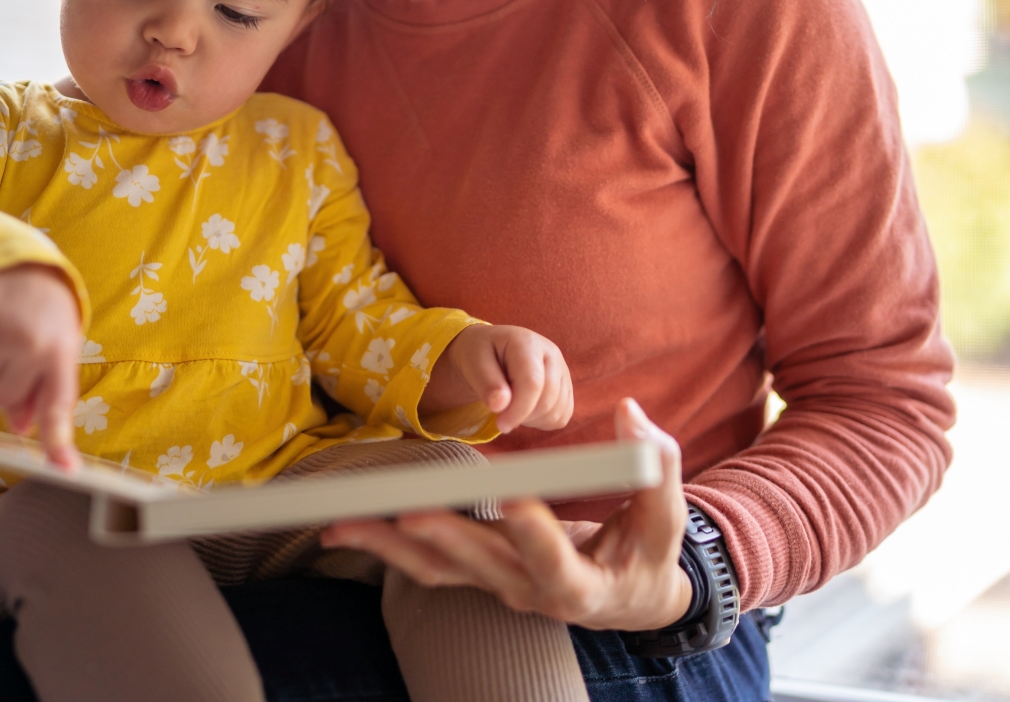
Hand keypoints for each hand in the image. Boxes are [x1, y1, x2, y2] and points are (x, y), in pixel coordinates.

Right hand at [0, 263, 82, 468]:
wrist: (13, 259)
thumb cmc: (41, 308)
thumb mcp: (56, 343)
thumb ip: (43, 388)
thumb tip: (23, 428)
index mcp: (59, 348)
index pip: (58, 404)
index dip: (59, 440)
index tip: (65, 470)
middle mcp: (28, 342)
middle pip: (2, 398)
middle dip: (5, 383)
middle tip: (14, 350)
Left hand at [322, 398, 693, 631]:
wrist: (628, 596)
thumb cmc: (649, 552)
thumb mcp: (665, 516)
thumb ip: (656, 464)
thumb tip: (630, 413)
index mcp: (581, 586)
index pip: (554, 561)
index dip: (533, 532)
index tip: (513, 499)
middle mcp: (530, 593)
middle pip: (480, 566)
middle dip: (444, 536)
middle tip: (411, 510)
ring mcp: (498, 585)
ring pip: (438, 569)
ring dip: (389, 547)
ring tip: (344, 525)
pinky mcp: (477, 573)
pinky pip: (425, 564)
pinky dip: (385, 546)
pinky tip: (347, 529)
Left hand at [420, 324, 573, 433]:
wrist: (491, 351)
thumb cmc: (481, 355)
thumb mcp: (473, 362)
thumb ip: (486, 382)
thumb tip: (500, 405)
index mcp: (527, 343)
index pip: (532, 383)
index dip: (518, 410)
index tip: (500, 425)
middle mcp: (551, 354)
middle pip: (548, 400)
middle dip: (522, 417)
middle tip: (500, 415)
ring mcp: (562, 371)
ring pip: (557, 411)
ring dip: (532, 420)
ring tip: (511, 407)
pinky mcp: (566, 388)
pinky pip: (562, 417)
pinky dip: (542, 422)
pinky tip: (525, 410)